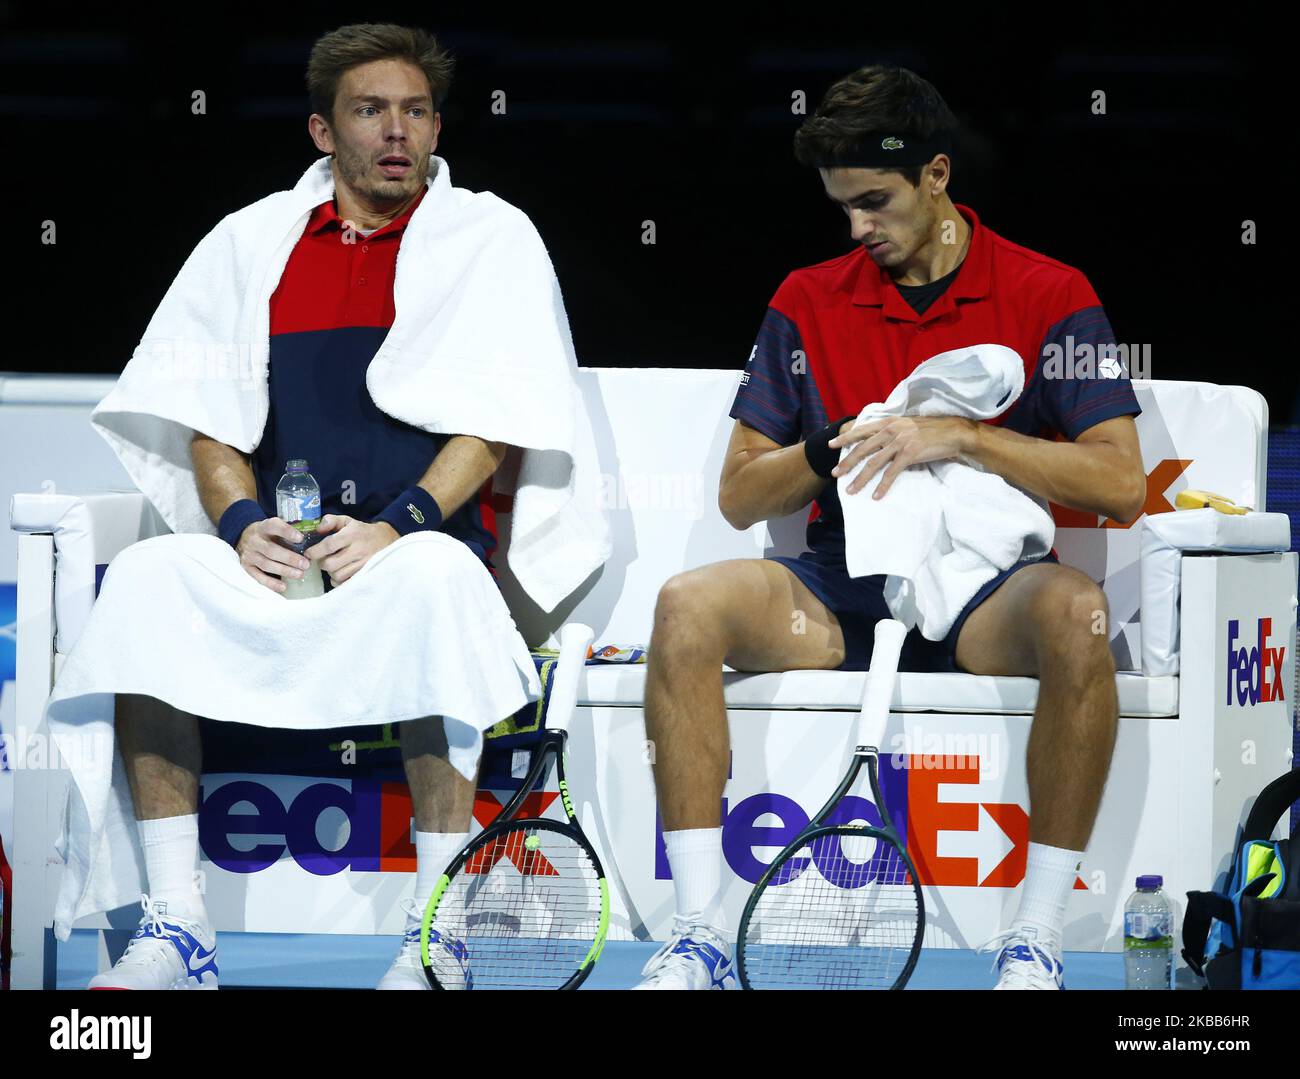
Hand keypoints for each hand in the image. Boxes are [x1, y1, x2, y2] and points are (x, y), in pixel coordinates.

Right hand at [236, 517, 312, 593]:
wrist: (243, 537)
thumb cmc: (268, 534)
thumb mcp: (275, 527)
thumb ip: (289, 531)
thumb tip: (313, 540)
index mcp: (263, 527)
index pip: (273, 526)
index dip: (286, 532)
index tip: (300, 538)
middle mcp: (254, 540)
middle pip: (271, 550)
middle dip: (290, 558)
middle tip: (306, 564)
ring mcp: (249, 555)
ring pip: (266, 564)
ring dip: (284, 571)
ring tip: (300, 575)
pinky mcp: (246, 567)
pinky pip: (258, 577)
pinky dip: (270, 583)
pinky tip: (283, 586)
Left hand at [306, 515, 399, 586]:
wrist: (386, 540)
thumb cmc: (361, 531)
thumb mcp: (347, 520)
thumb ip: (330, 521)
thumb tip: (317, 530)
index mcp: (352, 535)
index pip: (329, 545)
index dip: (315, 551)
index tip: (308, 553)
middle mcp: (358, 550)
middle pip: (330, 564)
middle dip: (322, 563)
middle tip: (323, 559)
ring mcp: (363, 564)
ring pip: (337, 575)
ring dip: (330, 572)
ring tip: (333, 565)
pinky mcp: (365, 574)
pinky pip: (345, 583)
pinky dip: (338, 580)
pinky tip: (340, 572)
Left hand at [829, 416, 977, 497]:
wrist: (953, 432)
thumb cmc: (932, 430)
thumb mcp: (907, 425)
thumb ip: (892, 430)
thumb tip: (878, 441)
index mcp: (889, 422)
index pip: (862, 430)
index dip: (845, 438)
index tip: (831, 445)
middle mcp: (891, 430)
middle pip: (863, 449)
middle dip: (847, 462)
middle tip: (835, 474)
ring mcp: (900, 442)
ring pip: (873, 463)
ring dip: (860, 479)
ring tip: (851, 490)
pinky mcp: (910, 454)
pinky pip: (892, 473)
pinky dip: (882, 486)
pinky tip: (876, 496)